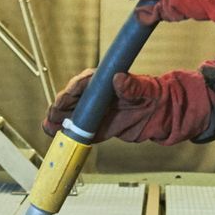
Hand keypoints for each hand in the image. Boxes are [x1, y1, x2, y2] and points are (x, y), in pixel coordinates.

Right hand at [43, 68, 210, 144]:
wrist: (165, 114)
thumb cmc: (156, 95)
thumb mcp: (145, 89)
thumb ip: (132, 85)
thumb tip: (119, 78)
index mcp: (106, 82)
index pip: (85, 83)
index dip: (74, 90)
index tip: (67, 96)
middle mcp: (98, 95)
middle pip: (74, 99)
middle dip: (62, 106)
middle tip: (54, 115)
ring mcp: (98, 111)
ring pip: (74, 115)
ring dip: (60, 120)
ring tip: (49, 127)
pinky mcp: (101, 126)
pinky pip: (82, 130)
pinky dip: (70, 134)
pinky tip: (57, 136)